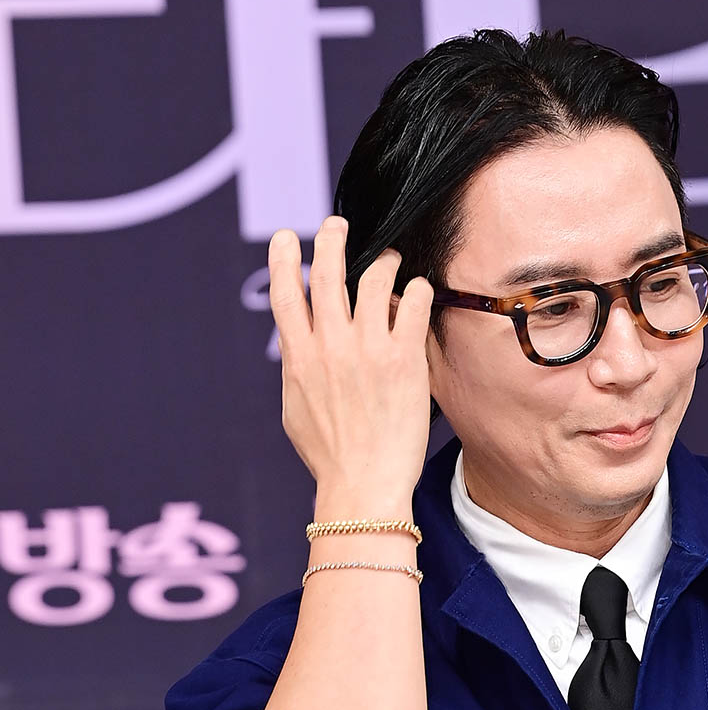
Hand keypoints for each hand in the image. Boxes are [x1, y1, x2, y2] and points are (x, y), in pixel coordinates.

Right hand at [268, 215, 433, 502]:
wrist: (363, 485)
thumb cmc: (330, 456)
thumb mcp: (296, 409)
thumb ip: (300, 370)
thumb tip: (300, 350)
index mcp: (298, 356)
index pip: (287, 292)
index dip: (285, 258)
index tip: (288, 237)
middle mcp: (330, 345)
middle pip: (329, 273)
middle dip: (332, 239)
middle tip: (338, 224)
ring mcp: (367, 348)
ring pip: (374, 279)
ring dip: (383, 261)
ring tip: (392, 260)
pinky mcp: (404, 359)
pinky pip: (413, 303)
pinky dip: (416, 290)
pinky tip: (420, 290)